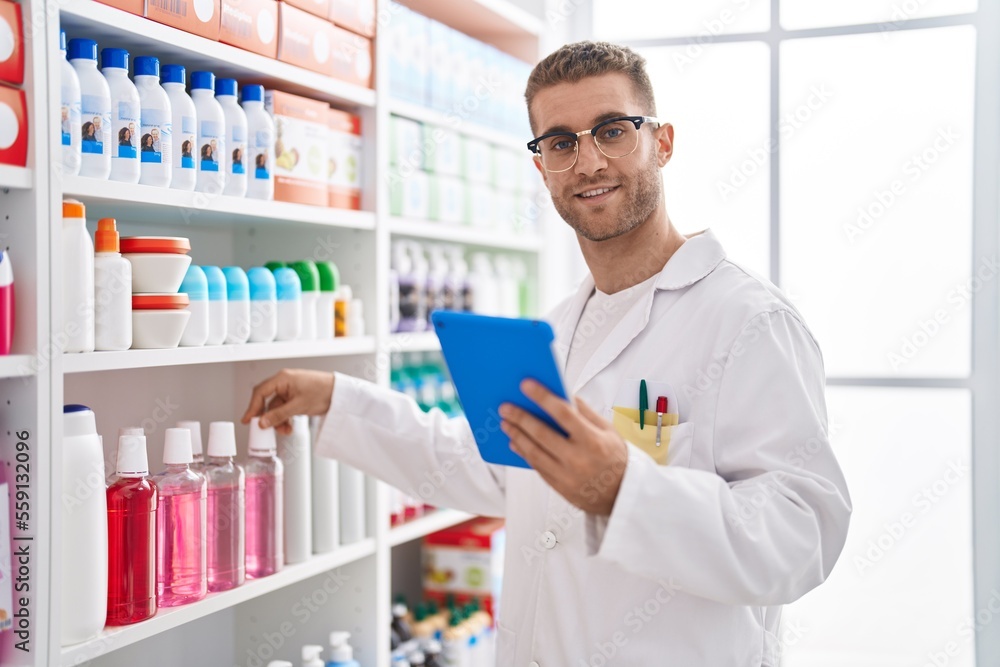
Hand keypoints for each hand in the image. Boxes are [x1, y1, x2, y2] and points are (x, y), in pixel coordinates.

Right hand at [242, 369, 334, 434]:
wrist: (340, 393)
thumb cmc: (323, 392)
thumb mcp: (298, 406)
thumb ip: (278, 415)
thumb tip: (262, 422)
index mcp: (282, 379)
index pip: (260, 392)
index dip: (252, 407)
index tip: (247, 420)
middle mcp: (284, 383)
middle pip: (267, 401)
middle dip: (267, 416)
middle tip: (264, 429)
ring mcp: (290, 390)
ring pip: (276, 408)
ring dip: (278, 421)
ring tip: (284, 431)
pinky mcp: (296, 398)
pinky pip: (284, 409)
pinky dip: (285, 419)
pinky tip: (289, 427)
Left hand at [500, 380, 627, 515]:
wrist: (622, 495)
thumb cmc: (616, 458)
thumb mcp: (608, 431)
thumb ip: (585, 412)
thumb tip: (564, 393)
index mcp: (593, 441)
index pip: (563, 413)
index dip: (542, 397)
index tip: (526, 385)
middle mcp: (578, 459)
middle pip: (542, 434)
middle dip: (521, 417)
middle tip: (505, 407)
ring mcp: (567, 476)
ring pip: (534, 452)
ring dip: (517, 435)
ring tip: (506, 423)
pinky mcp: (559, 487)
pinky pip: (536, 467)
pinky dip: (523, 453)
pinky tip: (515, 441)